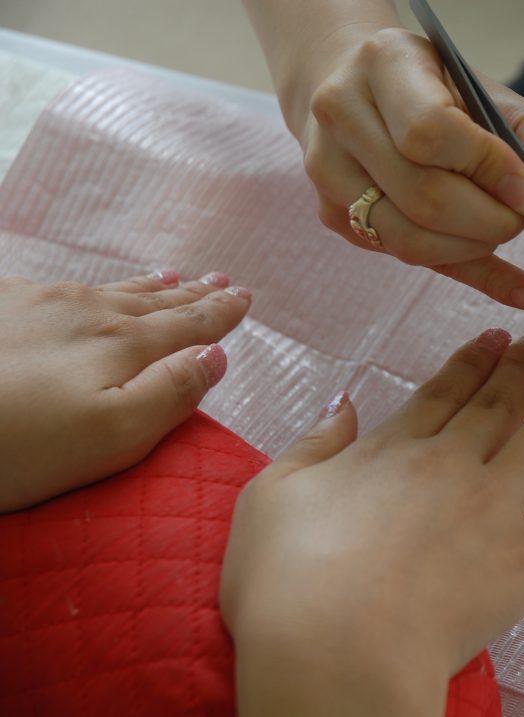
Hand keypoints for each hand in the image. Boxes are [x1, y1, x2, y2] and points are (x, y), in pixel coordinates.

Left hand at [0, 270, 250, 511]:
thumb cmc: (18, 448)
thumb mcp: (112, 437)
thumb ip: (171, 394)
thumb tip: (216, 356)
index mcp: (123, 345)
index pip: (188, 325)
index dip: (220, 314)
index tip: (245, 298)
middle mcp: (88, 312)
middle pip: (153, 301)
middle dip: (192, 294)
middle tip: (221, 281)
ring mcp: (39, 303)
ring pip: (111, 290)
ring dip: (149, 286)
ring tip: (174, 277)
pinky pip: (65, 289)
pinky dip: (96, 287)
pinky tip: (91, 288)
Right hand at [219, 318, 523, 715]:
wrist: (332, 653)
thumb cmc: (287, 585)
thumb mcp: (271, 497)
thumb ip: (313, 444)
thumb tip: (342, 403)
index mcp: (393, 451)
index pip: (442, 392)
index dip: (473, 360)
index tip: (497, 334)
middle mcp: (452, 463)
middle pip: (501, 399)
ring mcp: (498, 503)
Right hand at [293, 26, 523, 311]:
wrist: (361, 90)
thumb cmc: (437, 90)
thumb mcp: (494, 91)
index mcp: (383, 63)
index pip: (430, 133)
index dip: (488, 169)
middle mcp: (341, 114)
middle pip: (422, 196)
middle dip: (487, 220)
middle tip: (520, 219)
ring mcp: (327, 170)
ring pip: (407, 239)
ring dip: (472, 248)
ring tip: (499, 231)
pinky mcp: (332, 214)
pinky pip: (405, 258)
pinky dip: (469, 273)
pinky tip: (520, 289)